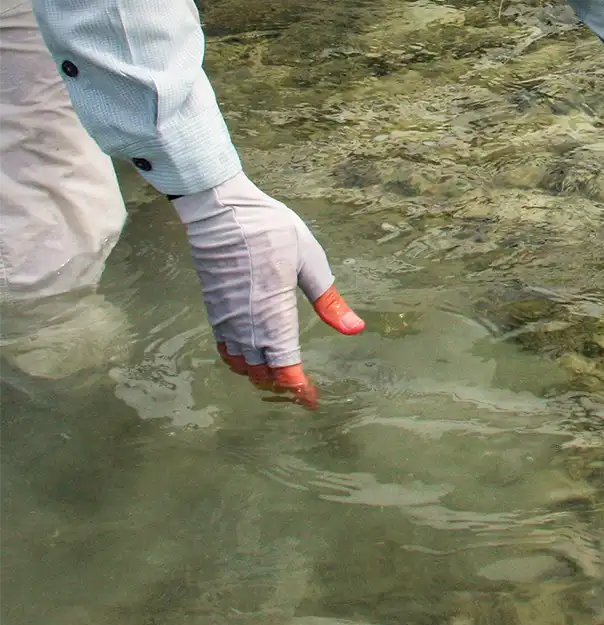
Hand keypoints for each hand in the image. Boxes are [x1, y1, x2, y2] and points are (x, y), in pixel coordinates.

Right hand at [171, 172, 364, 408]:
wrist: (220, 211)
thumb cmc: (270, 231)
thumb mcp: (310, 262)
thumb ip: (329, 301)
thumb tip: (355, 329)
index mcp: (274, 314)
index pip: (285, 366)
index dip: (298, 388)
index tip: (311, 400)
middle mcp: (246, 323)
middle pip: (260, 371)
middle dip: (280, 385)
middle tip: (301, 389)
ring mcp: (226, 317)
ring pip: (240, 363)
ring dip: (259, 374)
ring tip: (280, 376)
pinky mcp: (213, 308)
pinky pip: (224, 347)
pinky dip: (239, 359)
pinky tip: (253, 354)